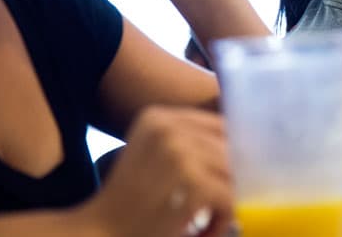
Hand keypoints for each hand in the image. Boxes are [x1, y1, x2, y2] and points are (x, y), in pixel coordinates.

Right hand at [83, 106, 232, 236]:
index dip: (231, 152)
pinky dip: (223, 219)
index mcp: (158, 117)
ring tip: (206, 220)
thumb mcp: (152, 156)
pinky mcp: (194, 184)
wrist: (99, 235)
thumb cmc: (130, 203)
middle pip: (228, 149)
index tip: (228, 175)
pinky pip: (231, 198)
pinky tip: (203, 231)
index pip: (218, 125)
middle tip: (215, 205)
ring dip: (227, 201)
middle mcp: (169, 128)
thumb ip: (188, 143)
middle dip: (229, 180)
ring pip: (234, 173)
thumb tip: (242, 144)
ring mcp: (181, 154)